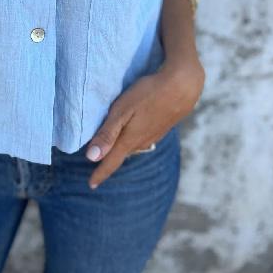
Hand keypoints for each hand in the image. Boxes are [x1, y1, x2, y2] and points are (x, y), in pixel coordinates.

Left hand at [85, 57, 204, 188]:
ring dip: (121, 148)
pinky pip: (142, 138)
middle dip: (109, 160)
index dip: (100, 174)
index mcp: (129, 140)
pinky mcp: (161, 127)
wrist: (182, 87)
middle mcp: (141, 142)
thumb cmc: (148, 95)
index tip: (91, 185)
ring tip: (111, 148)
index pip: (111, 162)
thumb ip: (107, 134)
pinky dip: (132, 139)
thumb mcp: (122, 111)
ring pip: (132, 146)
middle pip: (121, 154)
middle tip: (97, 165)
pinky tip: (132, 132)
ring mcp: (153, 135)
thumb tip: (91, 158)